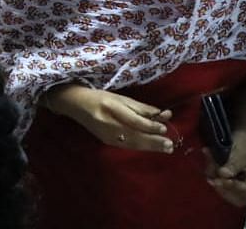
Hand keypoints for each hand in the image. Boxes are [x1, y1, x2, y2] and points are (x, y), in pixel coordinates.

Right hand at [45, 85, 174, 152]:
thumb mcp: (121, 98)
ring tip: (166, 148)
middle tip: (170, 145)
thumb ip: (142, 108)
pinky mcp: (106, 141)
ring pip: (132, 143)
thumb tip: (164, 115)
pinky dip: (140, 146)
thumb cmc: (100, 97)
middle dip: (154, 141)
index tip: (164, 128)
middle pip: (135, 135)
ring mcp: (106, 134)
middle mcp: (108, 123)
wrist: (75, 104)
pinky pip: (126, 145)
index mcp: (111, 108)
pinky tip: (151, 147)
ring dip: (150, 147)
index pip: (134, 120)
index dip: (150, 126)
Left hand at [204, 134, 245, 207]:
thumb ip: (233, 164)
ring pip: (224, 192)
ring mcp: (240, 187)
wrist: (242, 137)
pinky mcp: (230, 183)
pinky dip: (212, 175)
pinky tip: (209, 163)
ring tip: (210, 162)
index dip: (230, 187)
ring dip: (214, 178)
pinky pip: (219, 185)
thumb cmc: (245, 144)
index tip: (218, 179)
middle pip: (235, 198)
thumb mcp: (240, 152)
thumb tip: (224, 175)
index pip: (245, 192)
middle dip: (221, 187)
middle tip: (212, 177)